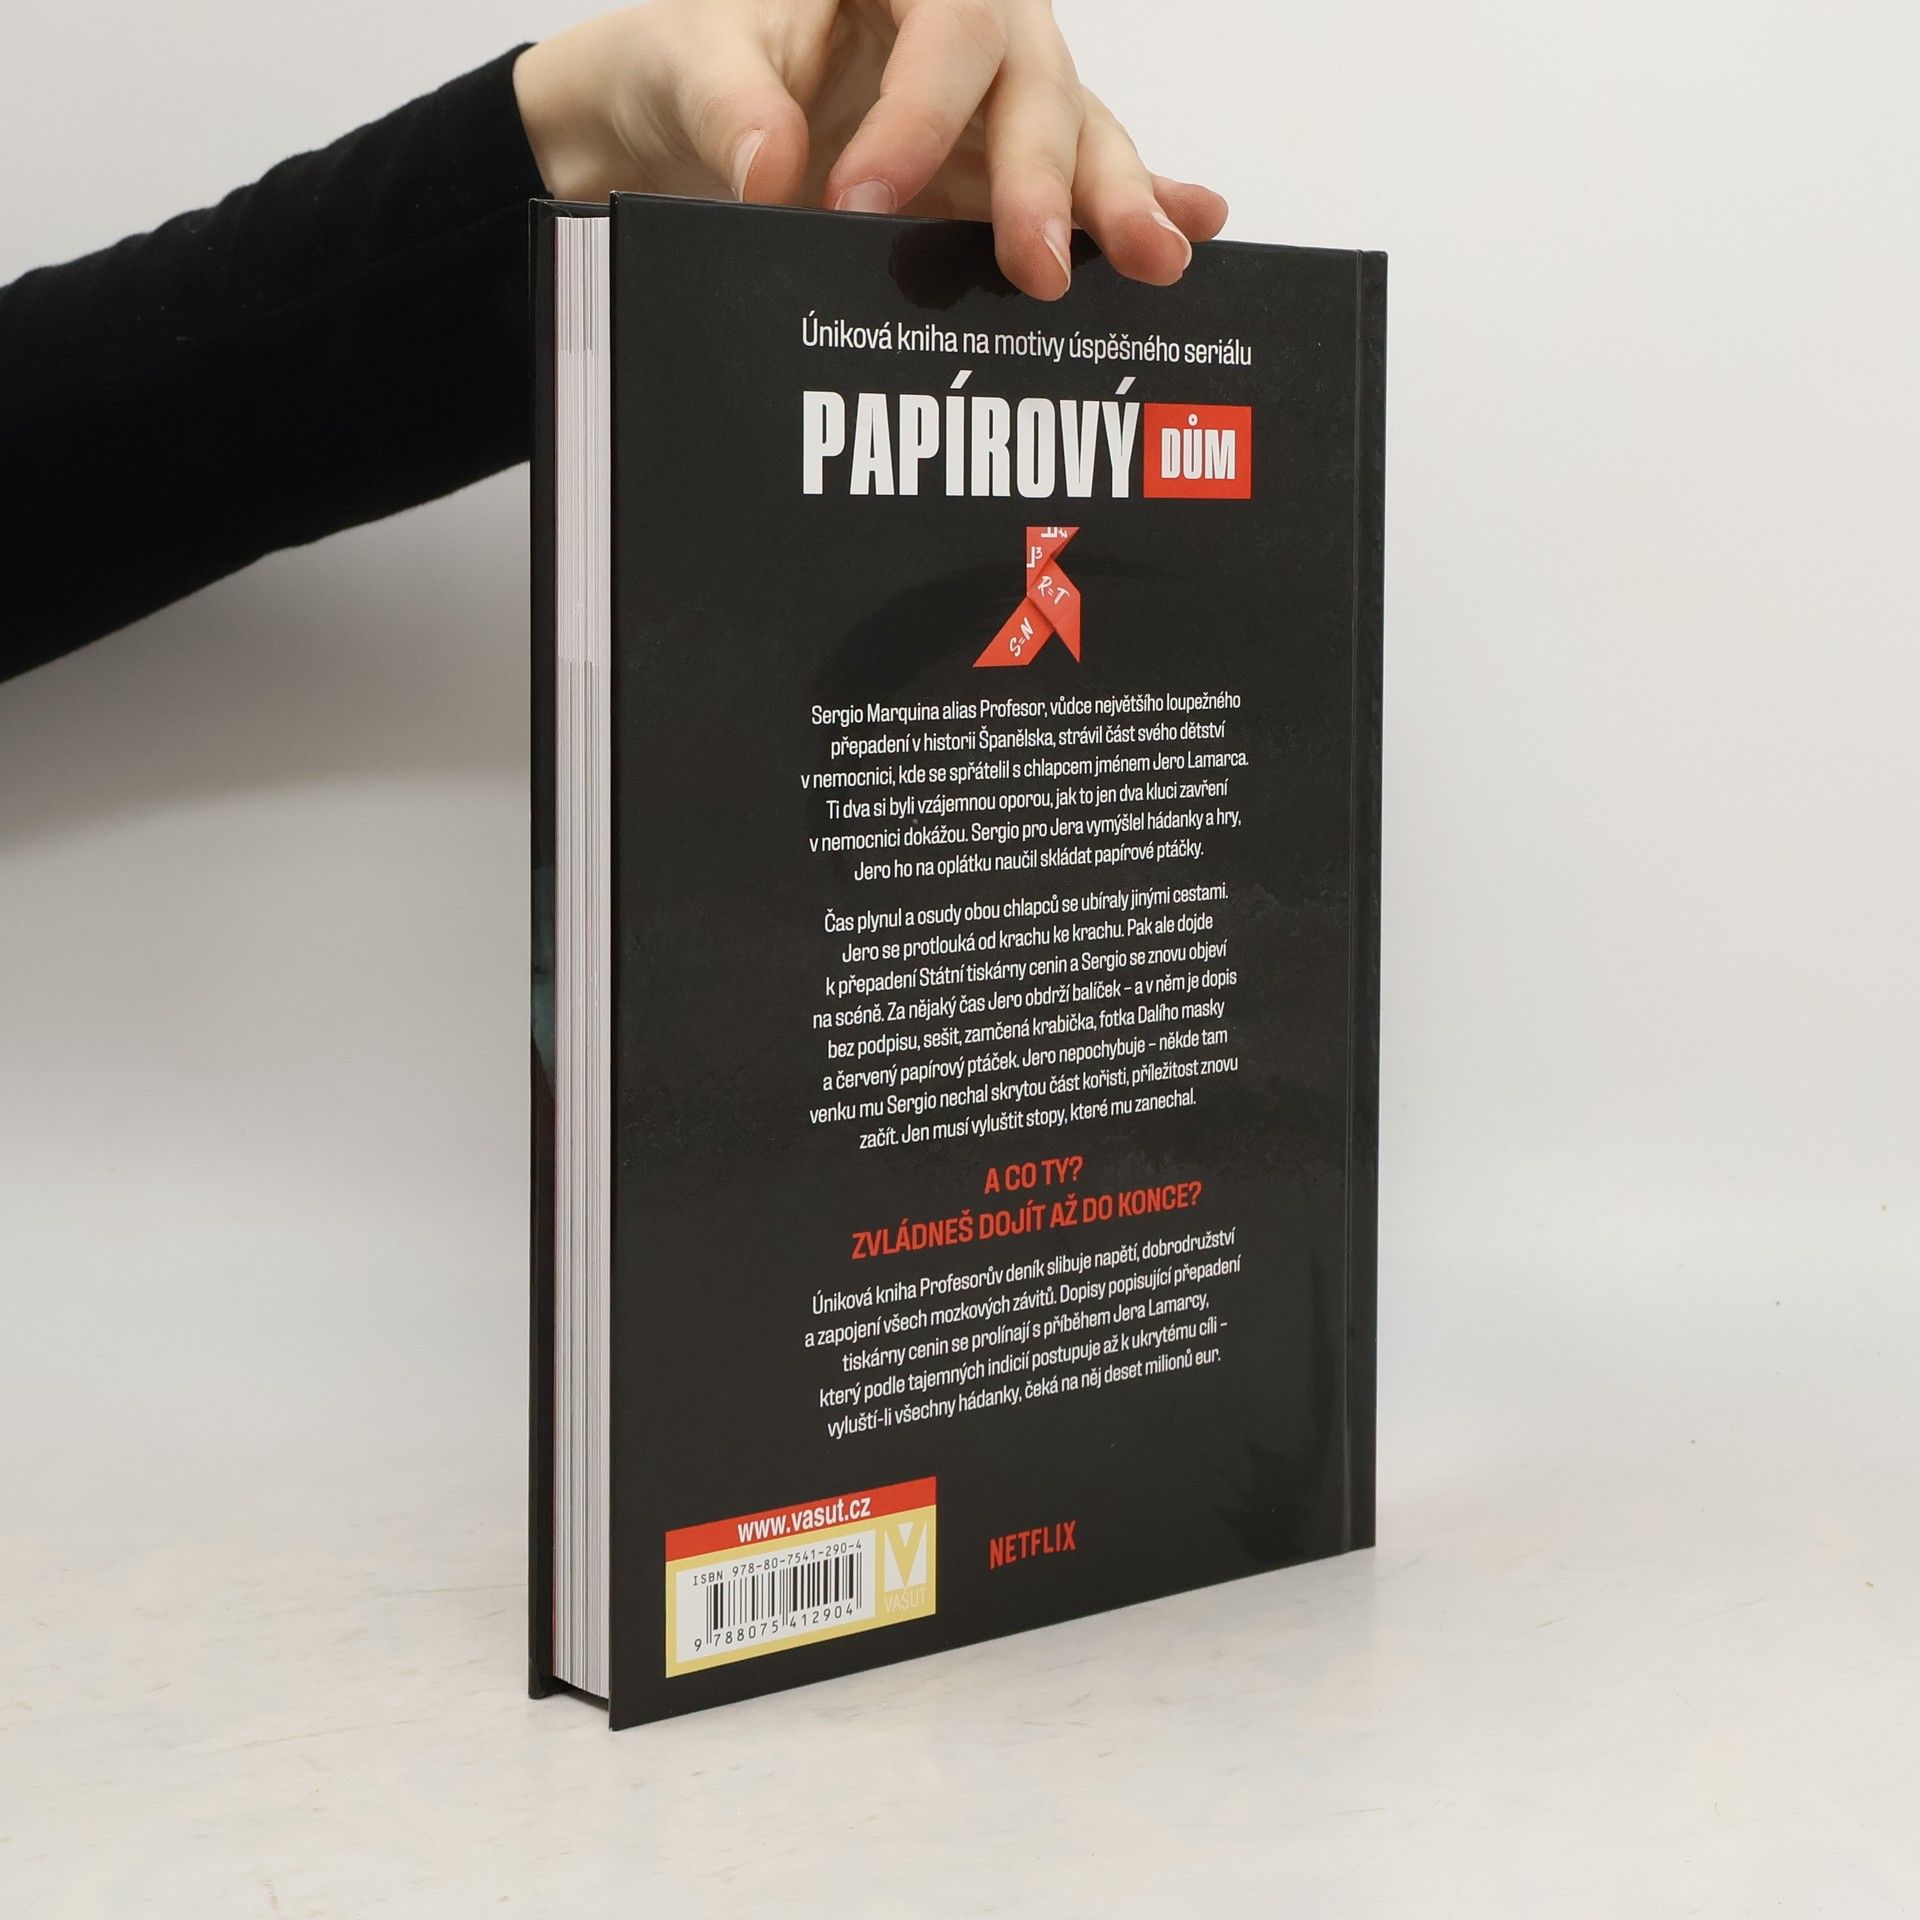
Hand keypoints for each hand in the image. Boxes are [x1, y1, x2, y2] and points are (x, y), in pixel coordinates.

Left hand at [513, 0, 1227, 299]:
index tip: (863, 200)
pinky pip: (1074, 177)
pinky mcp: (994, 166)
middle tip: (1038, 265)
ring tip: (1157, 258)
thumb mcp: (684, 67)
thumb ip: (729, 109)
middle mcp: (960, 22)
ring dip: (1114, 199)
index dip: (920, 115)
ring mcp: (989, 96)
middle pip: (1033, 82)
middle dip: (1045, 177)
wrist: (676, 117)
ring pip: (1073, 133)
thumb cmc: (686, 66)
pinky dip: (1129, 200)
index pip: (946, 23)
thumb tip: (773, 171)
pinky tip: (1195, 224)